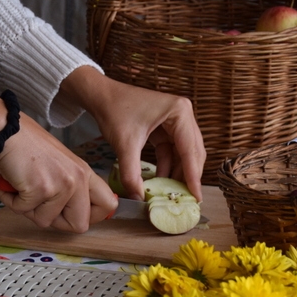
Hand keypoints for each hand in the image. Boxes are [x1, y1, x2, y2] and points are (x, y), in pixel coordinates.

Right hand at [0, 93, 115, 232]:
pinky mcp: (40, 188)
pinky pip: (23, 211)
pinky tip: (11, 183)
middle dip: (56, 222)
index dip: (90, 217)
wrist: (7, 130)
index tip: (72, 214)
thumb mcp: (62, 165)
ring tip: (22, 187)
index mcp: (85, 173)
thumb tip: (73, 215)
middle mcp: (78, 179)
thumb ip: (72, 188)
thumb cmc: (28, 147)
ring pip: (46, 221)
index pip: (109, 205)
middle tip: (40, 206)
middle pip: (80, 226)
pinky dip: (11, 200)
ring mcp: (61, 185)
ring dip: (28, 209)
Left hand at [58, 67, 205, 201]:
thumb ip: (131, 174)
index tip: (196, 198)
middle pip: (193, 152)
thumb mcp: (124, 145)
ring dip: (178, 173)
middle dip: (188, 176)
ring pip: (184, 153)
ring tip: (172, 193)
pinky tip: (160, 181)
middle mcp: (183, 114)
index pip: (190, 150)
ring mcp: (176, 120)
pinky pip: (172, 151)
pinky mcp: (167, 127)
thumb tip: (138, 198)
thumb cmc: (114, 111)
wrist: (101, 96)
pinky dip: (168, 166)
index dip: (193, 176)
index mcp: (179, 112)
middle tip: (186, 200)